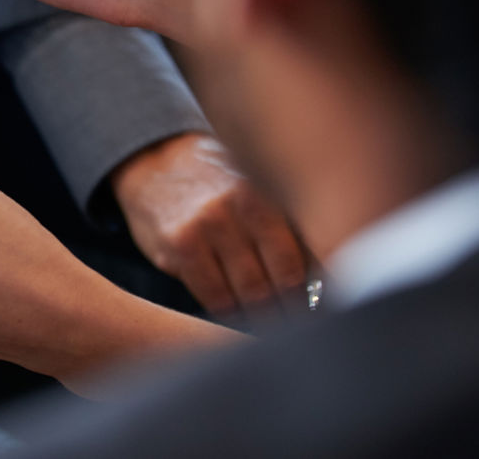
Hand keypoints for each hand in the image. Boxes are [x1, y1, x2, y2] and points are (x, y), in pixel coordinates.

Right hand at [113, 133, 309, 318]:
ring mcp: (206, 226)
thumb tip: (324, 274)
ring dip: (261, 312)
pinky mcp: (178, 245)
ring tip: (269, 319)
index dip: (314, 289)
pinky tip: (235, 308)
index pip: (304, 257)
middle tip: (296, 319)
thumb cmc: (215, 181)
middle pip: (280, 279)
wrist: (153, 159)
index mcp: (266, 192)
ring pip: (249, 292)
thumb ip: (283, 222)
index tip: (321, 307)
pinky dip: (228, 309)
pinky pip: (214, 295)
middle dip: (290, 306)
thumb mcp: (252, 186)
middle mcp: (238, 206)